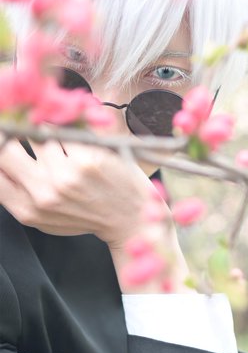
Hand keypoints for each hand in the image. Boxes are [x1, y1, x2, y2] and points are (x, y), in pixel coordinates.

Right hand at [0, 137, 157, 247]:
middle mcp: (45, 194)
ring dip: (47, 136)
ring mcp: (68, 175)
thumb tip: (0, 166)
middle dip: (12, 137)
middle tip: (20, 133)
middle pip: (6, 149)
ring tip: (64, 148)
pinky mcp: (90, 159)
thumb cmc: (88, 216)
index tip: (3, 141)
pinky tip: (80, 145)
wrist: (131, 220)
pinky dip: (70, 133)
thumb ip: (19, 196)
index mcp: (29, 211)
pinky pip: (68, 132)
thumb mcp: (47, 219)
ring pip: (39, 137)